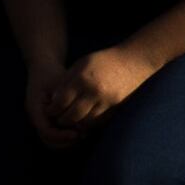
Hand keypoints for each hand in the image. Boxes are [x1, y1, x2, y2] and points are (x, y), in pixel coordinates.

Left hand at [28, 48, 149, 147]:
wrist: (133, 61)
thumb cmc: (104, 60)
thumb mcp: (81, 64)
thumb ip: (67, 81)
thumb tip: (55, 100)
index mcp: (82, 78)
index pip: (61, 102)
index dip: (53, 109)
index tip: (51, 110)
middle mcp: (93, 91)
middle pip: (72, 116)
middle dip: (63, 120)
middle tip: (59, 119)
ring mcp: (106, 100)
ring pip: (85, 122)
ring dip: (77, 123)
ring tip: (72, 120)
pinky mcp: (116, 107)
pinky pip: (99, 121)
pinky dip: (91, 122)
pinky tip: (86, 118)